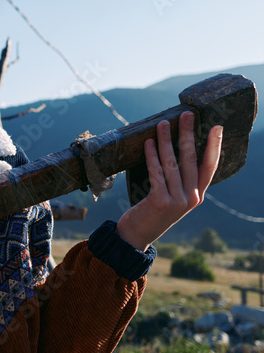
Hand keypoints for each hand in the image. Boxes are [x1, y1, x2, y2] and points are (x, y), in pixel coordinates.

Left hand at [116, 111, 222, 251]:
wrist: (136, 237)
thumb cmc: (152, 212)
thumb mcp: (171, 197)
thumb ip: (178, 180)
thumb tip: (173, 147)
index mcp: (197, 195)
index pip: (210, 167)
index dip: (214, 146)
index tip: (216, 127)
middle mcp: (191, 197)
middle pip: (191, 159)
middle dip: (188, 134)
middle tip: (186, 115)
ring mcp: (177, 200)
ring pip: (172, 163)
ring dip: (166, 140)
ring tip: (162, 124)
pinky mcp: (160, 201)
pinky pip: (156, 172)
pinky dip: (152, 155)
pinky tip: (148, 143)